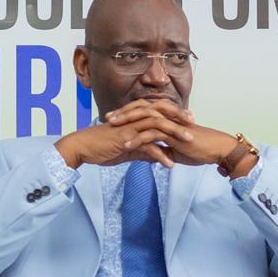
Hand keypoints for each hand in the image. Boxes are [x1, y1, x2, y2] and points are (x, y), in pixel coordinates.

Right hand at [56, 101, 189, 168]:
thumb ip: (142, 150)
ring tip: (189, 143)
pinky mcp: (126, 139)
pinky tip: (169, 165)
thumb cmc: (102, 146)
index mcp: (134, 117)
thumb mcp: (127, 148)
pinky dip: (160, 155)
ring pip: (158, 126)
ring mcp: (130, 127)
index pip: (159, 111)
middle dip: (179, 118)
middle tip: (194, 124)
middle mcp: (134, 119)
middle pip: (162, 113)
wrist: (83, 147)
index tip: (189, 120)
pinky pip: (147, 146)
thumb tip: (156, 157)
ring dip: (175, 134)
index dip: (174, 114)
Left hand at [116, 101, 245, 167]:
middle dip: (123, 113)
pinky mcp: (173, 134)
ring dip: (126, 123)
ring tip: (111, 129)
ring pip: (143, 118)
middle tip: (107, 118)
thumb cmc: (200, 149)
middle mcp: (168, 116)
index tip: (115, 118)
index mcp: (168, 117)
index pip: (144, 110)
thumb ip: (165, 148)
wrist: (215, 150)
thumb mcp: (177, 149)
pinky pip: (151, 134)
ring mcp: (170, 123)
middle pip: (141, 109)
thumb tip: (155, 153)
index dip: (129, 112)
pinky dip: (137, 138)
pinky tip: (126, 144)